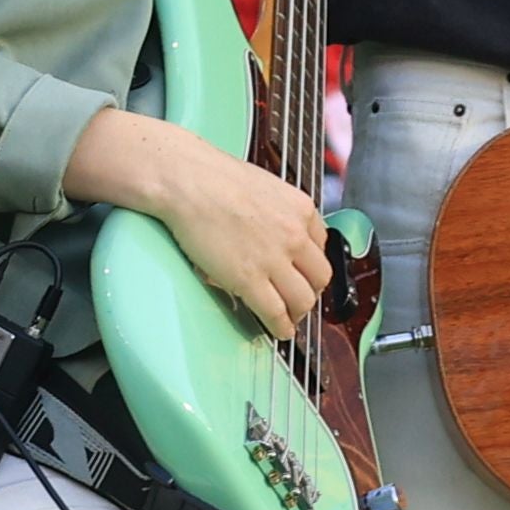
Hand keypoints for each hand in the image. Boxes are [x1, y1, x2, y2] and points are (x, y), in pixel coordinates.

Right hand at [72, 105, 330, 339]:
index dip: (311, 265)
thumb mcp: (263, 186)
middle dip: (310, 291)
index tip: (303, 274)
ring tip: (288, 319)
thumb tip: (270, 231)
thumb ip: (277, 211)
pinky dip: (281, 327)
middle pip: (319, 277)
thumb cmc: (212, 178)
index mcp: (301, 209)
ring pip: (302, 300)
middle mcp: (296, 235)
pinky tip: (279, 332)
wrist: (187, 181)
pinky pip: (275, 312)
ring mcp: (274, 260)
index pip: (321, 246)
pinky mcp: (249, 280)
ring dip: (297, 313)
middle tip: (297, 299)